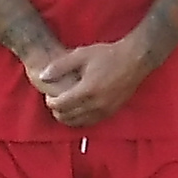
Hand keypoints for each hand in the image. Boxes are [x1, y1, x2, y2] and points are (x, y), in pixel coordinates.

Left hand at [31, 37, 156, 128]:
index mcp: (87, 90)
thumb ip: (60, 66)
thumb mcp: (81, 55)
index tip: (49, 95)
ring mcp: (105, 109)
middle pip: (68, 116)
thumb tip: (42, 76)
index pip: (61, 104)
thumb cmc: (108, 55)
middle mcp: (96, 103)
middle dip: (57, 111)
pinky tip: (77, 112)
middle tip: (55, 102)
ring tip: (64, 108)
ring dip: (68, 118)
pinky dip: (81, 120)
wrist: (135, 60)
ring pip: (79, 122)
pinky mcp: (112, 112)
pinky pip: (91, 122)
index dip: (50, 102)